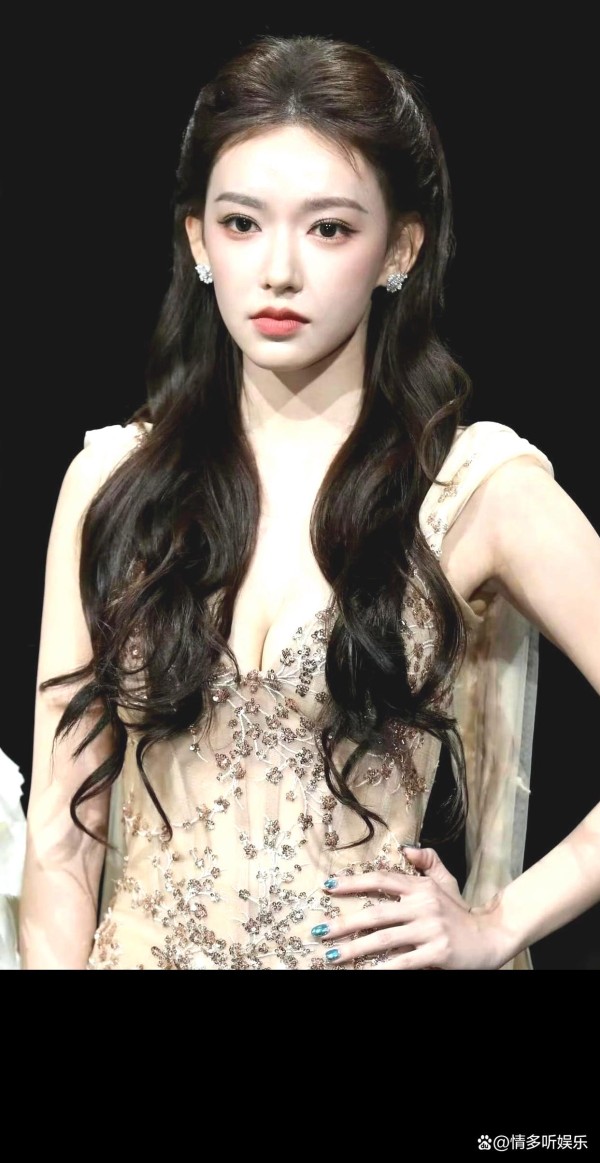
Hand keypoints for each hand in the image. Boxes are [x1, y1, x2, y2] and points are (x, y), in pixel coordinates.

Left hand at [311, 846, 503, 969]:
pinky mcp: (437, 953)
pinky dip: (383, 968)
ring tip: (332, 956)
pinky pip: (403, 962)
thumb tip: (406, 848)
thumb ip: (428, 862)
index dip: (353, 883)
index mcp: (421, 887)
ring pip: (384, 940)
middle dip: (345, 924)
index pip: (381, 880)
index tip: (328, 887)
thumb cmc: (461, 912)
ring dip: (354, 950)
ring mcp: (430, 930)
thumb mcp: (446, 882)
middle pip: (376, 913)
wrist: (490, 938)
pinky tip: (366, 972)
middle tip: (320, 932)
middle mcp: (424, 905)